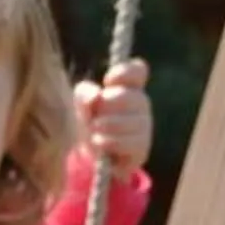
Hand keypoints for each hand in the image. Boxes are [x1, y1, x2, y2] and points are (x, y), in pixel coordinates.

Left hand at [77, 58, 152, 179]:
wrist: (90, 154)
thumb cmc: (88, 121)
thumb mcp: (80, 105)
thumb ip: (84, 93)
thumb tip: (95, 95)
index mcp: (128, 87)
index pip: (138, 70)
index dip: (124, 72)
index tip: (107, 81)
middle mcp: (141, 103)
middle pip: (129, 96)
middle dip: (106, 105)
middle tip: (95, 115)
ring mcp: (144, 125)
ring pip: (129, 120)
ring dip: (104, 126)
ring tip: (95, 130)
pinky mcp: (142, 147)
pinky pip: (128, 142)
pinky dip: (109, 142)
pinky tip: (100, 142)